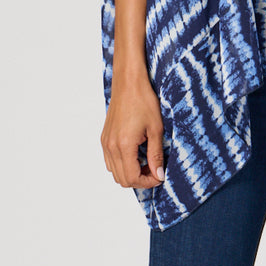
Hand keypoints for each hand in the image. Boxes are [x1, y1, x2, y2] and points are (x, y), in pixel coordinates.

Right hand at [101, 73, 165, 188]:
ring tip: (147, 163)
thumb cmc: (144, 101)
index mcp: (124, 145)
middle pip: (122, 179)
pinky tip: (136, 155)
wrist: (128, 83)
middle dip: (140, 180)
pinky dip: (123, 165)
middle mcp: (111, 146)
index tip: (160, 176)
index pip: (132, 178)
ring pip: (115, 172)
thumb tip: (159, 174)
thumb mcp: (156, 129)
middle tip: (155, 171)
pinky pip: (110, 161)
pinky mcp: (104, 138)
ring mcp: (105, 143)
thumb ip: (156, 155)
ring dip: (131, 173)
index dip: (148, 182)